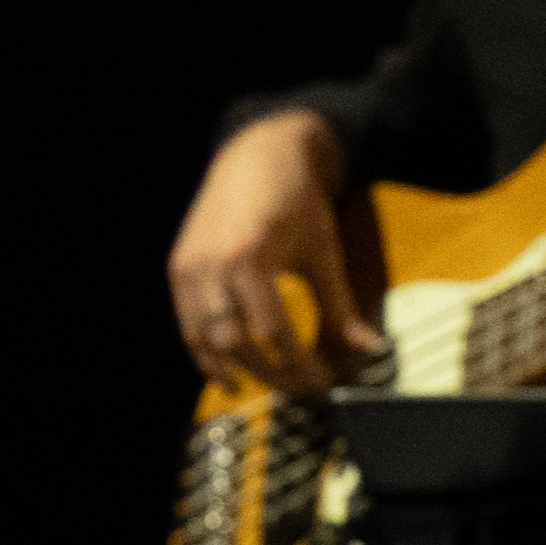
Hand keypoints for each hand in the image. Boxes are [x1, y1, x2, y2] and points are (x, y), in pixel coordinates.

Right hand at [169, 110, 377, 394]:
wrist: (256, 156)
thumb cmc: (295, 200)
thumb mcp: (323, 249)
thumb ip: (340, 303)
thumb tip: (367, 349)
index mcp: (249, 257)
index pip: (273, 332)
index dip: (298, 364)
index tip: (322, 383)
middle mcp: (210, 265)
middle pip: (235, 342)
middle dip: (270, 372)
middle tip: (301, 388)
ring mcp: (188, 268)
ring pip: (204, 339)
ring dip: (235, 370)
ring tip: (266, 388)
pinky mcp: (178, 270)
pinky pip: (188, 324)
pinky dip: (206, 353)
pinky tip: (229, 374)